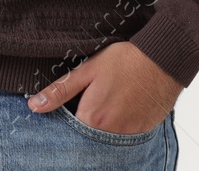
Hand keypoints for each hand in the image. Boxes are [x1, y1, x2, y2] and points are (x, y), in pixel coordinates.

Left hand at [27, 41, 181, 134]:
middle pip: (88, 139)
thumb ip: (61, 90)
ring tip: (109, 102)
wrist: (164, 58)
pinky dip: (120, 127)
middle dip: (84, 126)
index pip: (68, 133)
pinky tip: (123, 107)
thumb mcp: (89, 69)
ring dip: (103, 127)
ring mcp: (129, 135)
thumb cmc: (126, 60)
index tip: (70, 110)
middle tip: (93, 102)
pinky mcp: (144, 132)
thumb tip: (34, 106)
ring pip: (107, 139)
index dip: (66, 121)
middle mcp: (111, 133)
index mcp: (93, 117)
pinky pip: (126, 138)